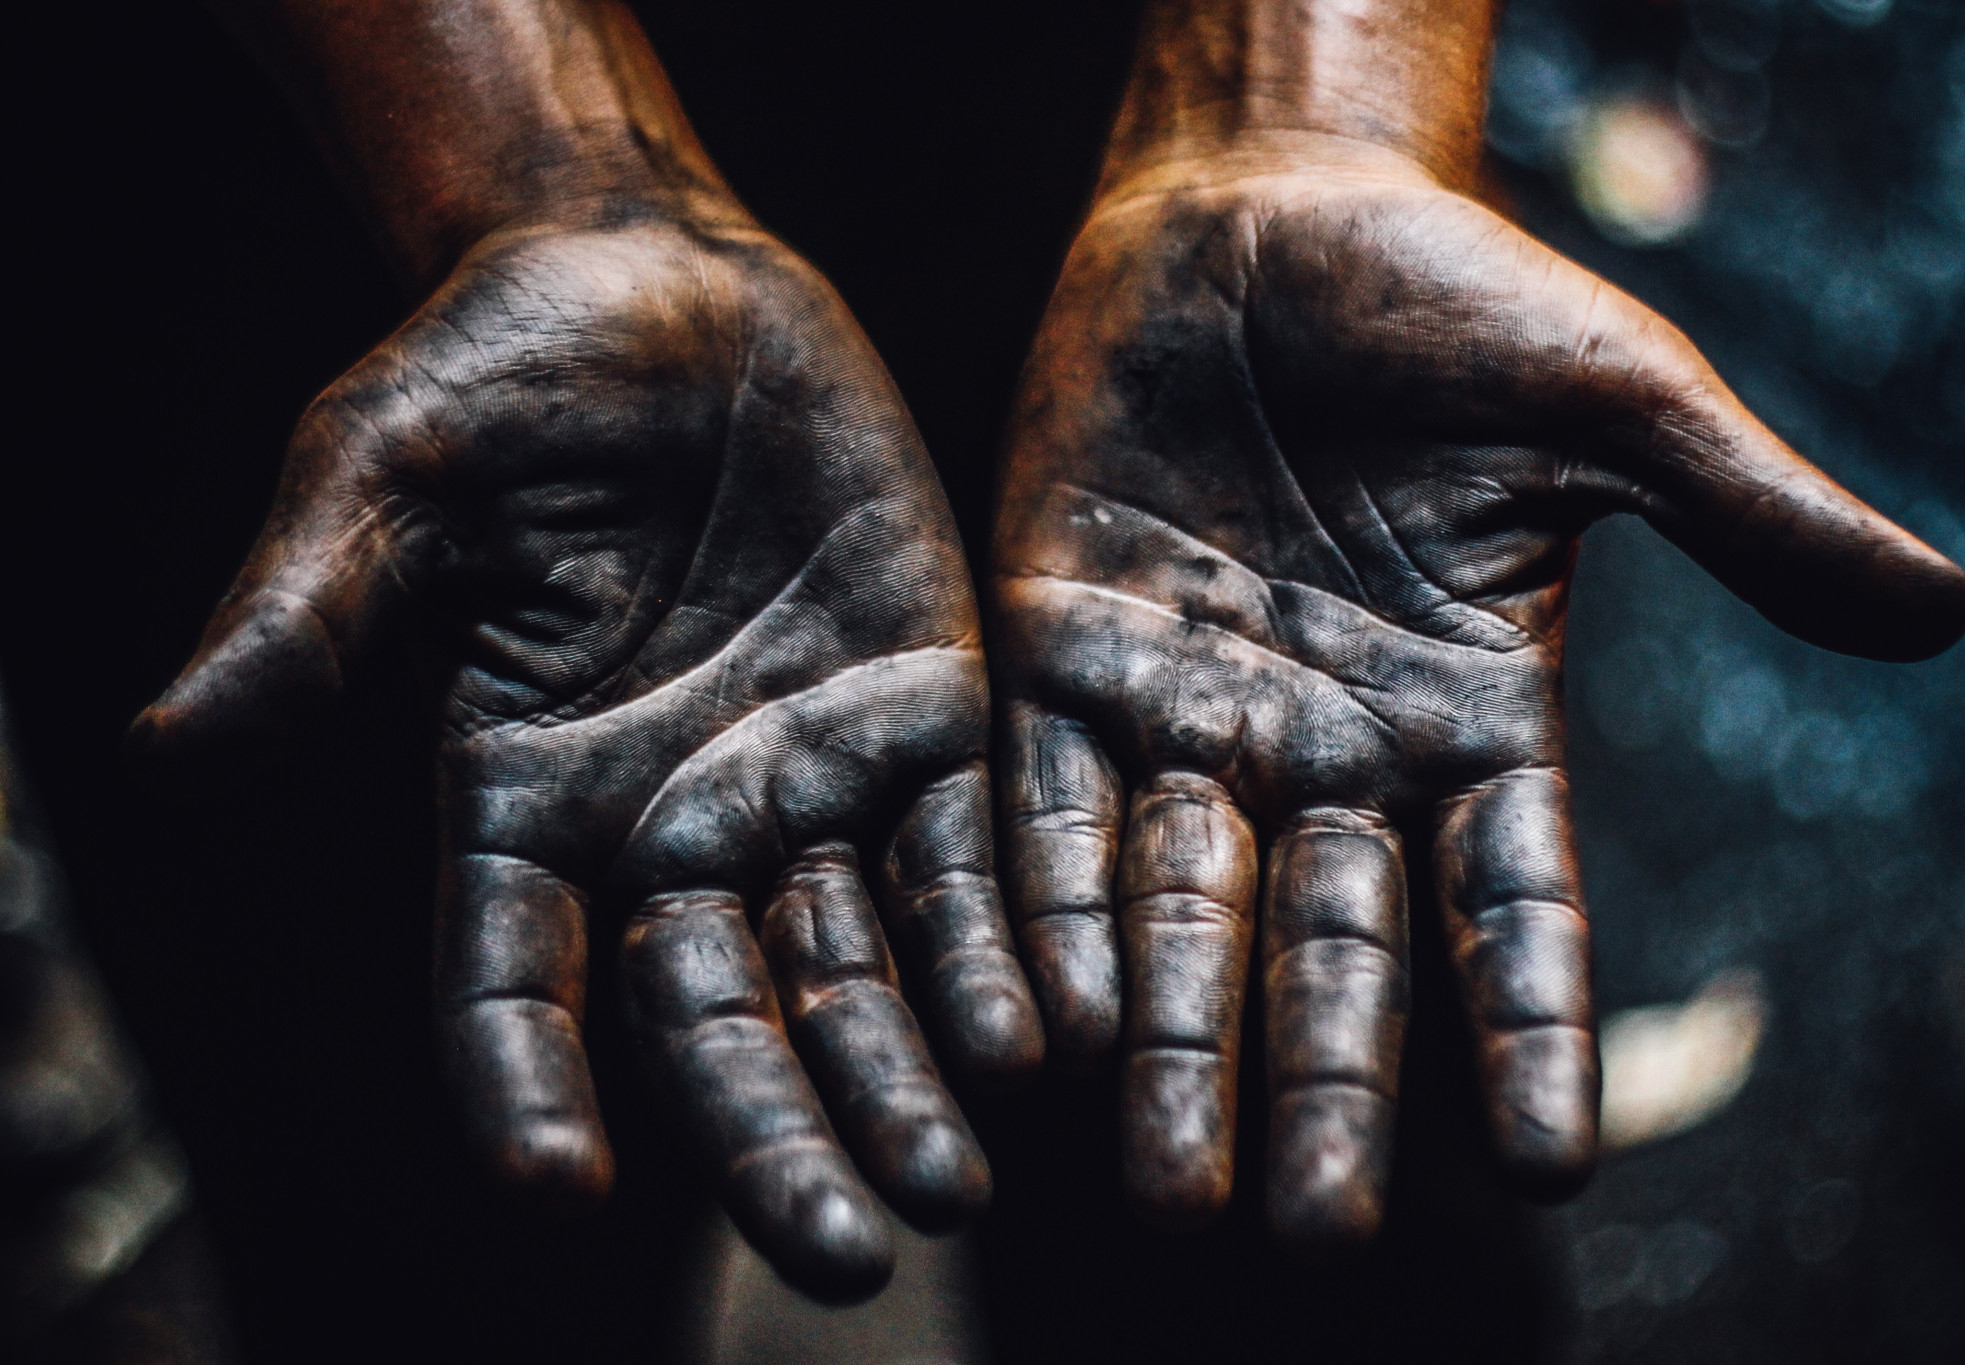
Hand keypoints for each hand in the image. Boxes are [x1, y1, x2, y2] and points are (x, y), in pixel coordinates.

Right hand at [136, 215, 1041, 1297]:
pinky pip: (969, 854)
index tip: (556, 1187)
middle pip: (719, 1018)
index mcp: (524, 798)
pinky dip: (1005, 944)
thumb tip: (161, 749)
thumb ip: (309, 615)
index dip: (526, 1079)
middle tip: (847, 1252)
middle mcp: (671, 824)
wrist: (662, 283)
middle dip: (778, 1137)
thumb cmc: (497, 370)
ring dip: (910, 1078)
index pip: (512, 976)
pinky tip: (1053, 1030)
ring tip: (959, 1182)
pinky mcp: (924, 716)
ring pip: (860, 968)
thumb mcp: (385, 475)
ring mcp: (807, 781)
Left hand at [991, 132, 1964, 1249]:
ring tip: (1165, 1187)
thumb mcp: (1611, 400)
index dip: (1529, 1028)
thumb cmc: (1451, 296)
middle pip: (1330, 947)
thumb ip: (1744, 513)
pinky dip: (1048, 906)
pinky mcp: (1055, 655)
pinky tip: (1048, 1018)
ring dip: (1173, 1043)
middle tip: (1311, 1231)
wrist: (1256, 213)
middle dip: (1320, 1083)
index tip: (1546, 1164)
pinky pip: (1044, 804)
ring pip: (1179, 906)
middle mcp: (1323, 748)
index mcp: (1467, 718)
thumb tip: (1947, 613)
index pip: (1511, 906)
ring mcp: (1183, 711)